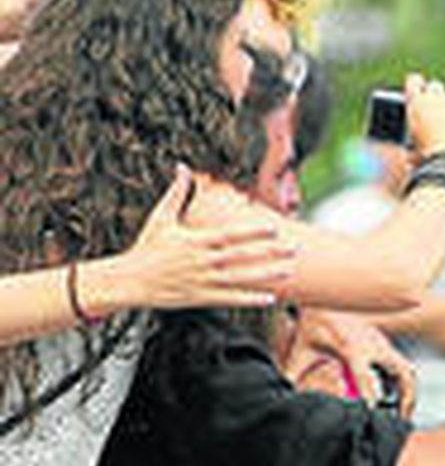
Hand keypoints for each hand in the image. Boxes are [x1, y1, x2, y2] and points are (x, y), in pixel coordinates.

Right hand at [89, 165, 293, 314]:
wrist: (128, 281)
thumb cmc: (147, 247)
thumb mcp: (160, 217)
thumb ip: (176, 192)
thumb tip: (182, 166)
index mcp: (195, 241)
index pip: (230, 235)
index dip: (252, 231)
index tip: (275, 227)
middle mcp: (202, 261)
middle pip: (242, 256)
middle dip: (269, 252)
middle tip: (295, 248)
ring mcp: (203, 281)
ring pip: (241, 278)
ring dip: (267, 275)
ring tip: (289, 270)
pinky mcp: (202, 297)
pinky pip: (231, 299)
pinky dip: (251, 299)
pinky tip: (272, 298)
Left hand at [294, 309, 416, 415]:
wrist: (324, 299)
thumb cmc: (312, 326)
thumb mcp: (300, 352)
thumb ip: (294, 376)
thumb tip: (285, 399)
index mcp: (353, 349)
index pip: (366, 378)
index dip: (369, 397)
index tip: (369, 414)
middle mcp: (375, 346)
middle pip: (404, 374)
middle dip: (407, 398)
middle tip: (401, 420)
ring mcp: (384, 344)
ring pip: (408, 371)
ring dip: (410, 392)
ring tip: (403, 414)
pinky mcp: (386, 345)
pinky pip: (402, 366)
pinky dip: (403, 384)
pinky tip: (395, 398)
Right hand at [405, 73, 444, 158]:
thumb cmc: (426, 156)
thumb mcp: (411, 152)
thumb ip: (410, 144)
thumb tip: (411, 153)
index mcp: (416, 102)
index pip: (414, 80)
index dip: (415, 84)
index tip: (416, 89)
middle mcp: (435, 97)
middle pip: (435, 86)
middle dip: (434, 94)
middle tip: (434, 107)